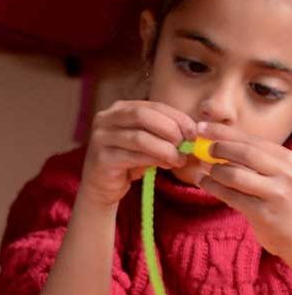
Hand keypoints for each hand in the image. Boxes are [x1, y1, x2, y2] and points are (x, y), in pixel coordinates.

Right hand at [79, 99, 195, 210]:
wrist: (101, 188)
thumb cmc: (127, 162)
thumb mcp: (146, 141)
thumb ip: (162, 132)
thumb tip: (191, 132)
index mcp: (119, 109)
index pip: (153, 106)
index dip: (177, 117)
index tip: (194, 132)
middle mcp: (105, 119)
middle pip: (144, 116)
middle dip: (170, 129)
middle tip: (186, 144)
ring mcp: (100, 138)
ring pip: (140, 138)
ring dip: (165, 149)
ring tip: (179, 159)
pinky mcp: (101, 159)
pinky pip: (134, 156)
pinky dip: (155, 160)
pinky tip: (166, 165)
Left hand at [193, 123, 291, 260]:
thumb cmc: (288, 203)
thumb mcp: (283, 176)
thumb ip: (261, 164)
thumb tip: (226, 148)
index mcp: (288, 159)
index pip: (255, 141)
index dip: (226, 132)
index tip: (204, 127)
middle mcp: (285, 172)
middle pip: (246, 153)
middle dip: (219, 146)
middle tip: (200, 146)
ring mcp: (276, 193)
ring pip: (236, 175)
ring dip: (214, 170)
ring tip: (203, 170)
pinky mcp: (264, 214)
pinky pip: (232, 197)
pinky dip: (214, 188)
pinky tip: (205, 183)